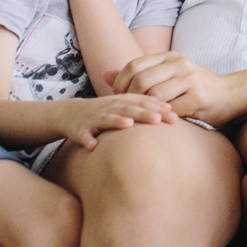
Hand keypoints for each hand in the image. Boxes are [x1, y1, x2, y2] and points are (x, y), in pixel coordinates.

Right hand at [53, 92, 176, 149]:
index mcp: (123, 101)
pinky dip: (87, 139)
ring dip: (117, 121)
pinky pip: (83, 135)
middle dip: (143, 113)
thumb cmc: (106, 112)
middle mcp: (110, 107)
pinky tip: (93, 145)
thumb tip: (174, 112)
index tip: (174, 116)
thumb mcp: (126, 107)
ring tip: (128, 125)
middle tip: (158, 119)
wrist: (72, 114)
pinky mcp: (80, 129)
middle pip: (129, 109)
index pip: (143, 102)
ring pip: (106, 118)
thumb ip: (147, 109)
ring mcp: (94, 117)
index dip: (158, 108)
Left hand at [122, 51, 246, 126]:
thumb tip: (106, 74)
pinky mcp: (198, 96)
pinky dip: (161, 118)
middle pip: (141, 79)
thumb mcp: (168, 75)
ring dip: (144, 109)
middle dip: (129, 98)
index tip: (117, 99)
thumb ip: (139, 74)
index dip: (120, 83)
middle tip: (126, 112)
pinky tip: (158, 124)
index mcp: (169, 57)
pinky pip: (171, 109)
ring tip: (140, 119)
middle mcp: (179, 64)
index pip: (134, 65)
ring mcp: (189, 79)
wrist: (232, 94)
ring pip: (154, 94)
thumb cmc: (196, 87)